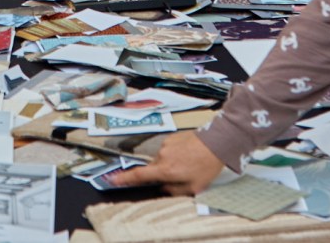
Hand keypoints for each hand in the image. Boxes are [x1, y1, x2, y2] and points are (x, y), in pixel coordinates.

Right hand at [110, 131, 225, 195]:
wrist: (216, 143)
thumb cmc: (206, 167)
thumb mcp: (193, 187)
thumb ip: (174, 191)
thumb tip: (163, 188)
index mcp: (166, 170)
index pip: (140, 175)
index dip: (125, 178)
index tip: (113, 179)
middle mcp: (162, 156)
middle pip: (153, 168)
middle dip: (162, 174)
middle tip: (180, 176)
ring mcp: (165, 145)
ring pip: (161, 159)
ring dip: (169, 164)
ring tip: (188, 164)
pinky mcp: (170, 138)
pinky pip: (167, 150)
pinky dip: (174, 155)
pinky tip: (187, 155)